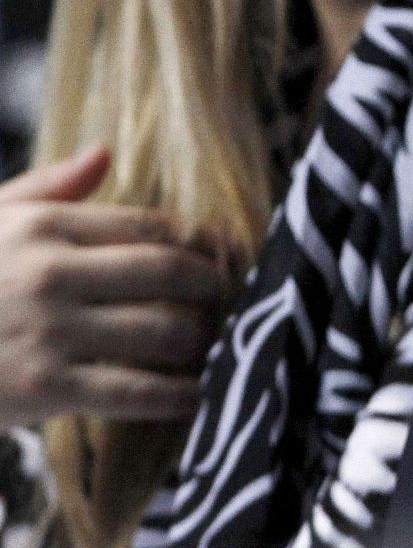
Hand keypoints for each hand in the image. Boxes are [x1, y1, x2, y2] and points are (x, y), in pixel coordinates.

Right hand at [0, 146, 230, 428]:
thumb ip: (50, 186)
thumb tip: (105, 153)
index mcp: (45, 226)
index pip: (148, 225)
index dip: (195, 240)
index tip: (220, 251)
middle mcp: (54, 273)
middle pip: (167, 272)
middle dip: (212, 286)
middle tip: (232, 295)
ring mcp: (51, 332)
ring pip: (160, 330)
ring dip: (203, 339)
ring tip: (218, 341)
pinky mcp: (44, 389)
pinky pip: (131, 390)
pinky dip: (176, 394)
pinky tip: (197, 394)